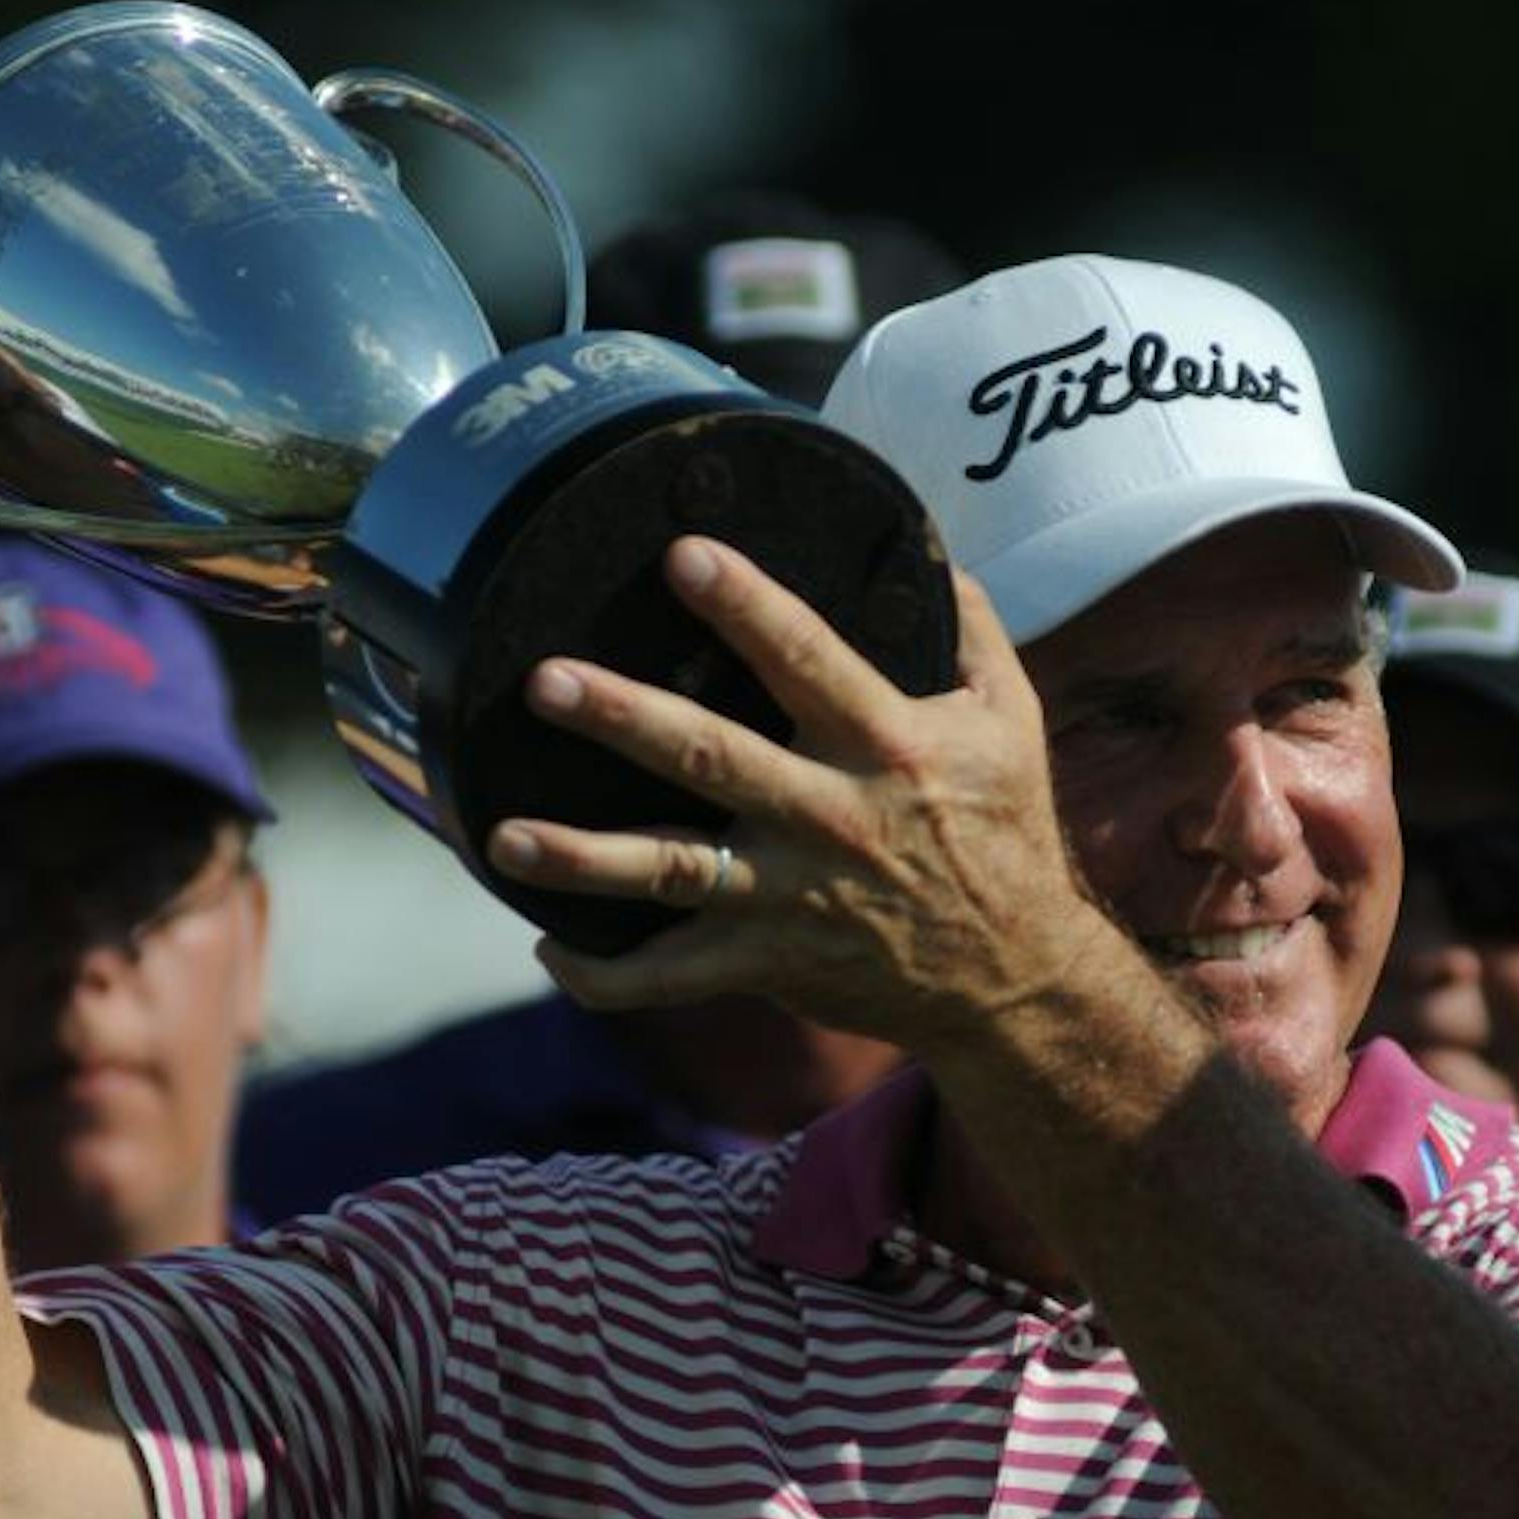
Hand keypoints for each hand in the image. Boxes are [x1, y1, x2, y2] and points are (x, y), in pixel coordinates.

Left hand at [485, 536, 1127, 1059]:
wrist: (1014, 977)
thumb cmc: (1003, 834)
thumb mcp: (1010, 719)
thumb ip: (968, 626)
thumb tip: (920, 540)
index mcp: (888, 743)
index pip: (809, 659)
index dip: (747, 606)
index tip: (683, 554)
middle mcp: (832, 817)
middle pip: (712, 758)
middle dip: (625, 718)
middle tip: (546, 680)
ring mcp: (791, 895)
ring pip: (674, 871)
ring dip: (584, 858)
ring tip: (503, 837)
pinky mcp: (770, 962)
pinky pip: (673, 978)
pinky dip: (608, 975)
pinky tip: (551, 948)